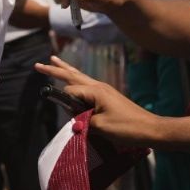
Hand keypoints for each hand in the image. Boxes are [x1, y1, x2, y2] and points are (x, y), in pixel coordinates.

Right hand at [35, 56, 158, 147]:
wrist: (151, 129)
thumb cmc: (127, 128)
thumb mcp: (100, 126)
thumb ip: (82, 119)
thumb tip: (72, 116)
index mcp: (95, 90)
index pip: (70, 91)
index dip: (66, 103)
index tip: (71, 116)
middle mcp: (98, 85)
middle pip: (71, 74)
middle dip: (54, 70)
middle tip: (38, 65)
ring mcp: (104, 89)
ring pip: (79, 75)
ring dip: (64, 69)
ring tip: (53, 60)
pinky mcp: (108, 95)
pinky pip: (86, 82)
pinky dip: (75, 77)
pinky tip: (74, 76)